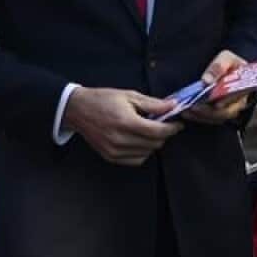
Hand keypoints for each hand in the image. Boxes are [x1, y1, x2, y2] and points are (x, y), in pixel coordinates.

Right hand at [63, 87, 181, 166]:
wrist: (78, 110)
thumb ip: (152, 104)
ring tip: (148, 131)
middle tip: (163, 124)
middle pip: (154, 144)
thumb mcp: (129, 95)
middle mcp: (120, 139)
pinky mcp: (111, 157)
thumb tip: (173, 106)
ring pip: (147, 153)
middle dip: (163, 134)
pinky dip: (142, 152)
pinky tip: (139, 140)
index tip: (178, 124)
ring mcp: (114, 151)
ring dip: (153, 143)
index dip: (172, 129)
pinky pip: (136, 160)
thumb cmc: (103, 99)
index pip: (157, 132)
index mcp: (126, 122)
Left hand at [184, 50, 248, 125]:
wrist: (225, 69)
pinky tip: (187, 113)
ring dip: (201, 116)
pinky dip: (197, 117)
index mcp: (245, 88)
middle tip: (194, 107)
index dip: (228, 102)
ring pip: (216, 118)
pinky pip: (209, 119)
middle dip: (209, 111)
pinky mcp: (217, 115)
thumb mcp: (226, 58)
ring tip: (186, 110)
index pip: (237, 99)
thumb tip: (207, 80)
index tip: (216, 104)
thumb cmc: (228, 63)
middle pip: (226, 112)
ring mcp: (228, 110)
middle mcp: (239, 103)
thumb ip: (218, 66)